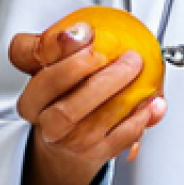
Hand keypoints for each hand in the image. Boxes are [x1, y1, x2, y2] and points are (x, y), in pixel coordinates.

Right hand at [9, 21, 165, 184]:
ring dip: (123, 94)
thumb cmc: (62, 97)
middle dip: (100, 78)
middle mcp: (47, 122)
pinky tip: (150, 101)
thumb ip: (59, 45)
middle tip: (124, 57)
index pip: (38, 76)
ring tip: (137, 69)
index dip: (57, 50)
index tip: (84, 33)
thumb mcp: (54, 67)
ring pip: (95, 121)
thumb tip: (80, 31)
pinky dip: (139, 117)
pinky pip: (120, 137)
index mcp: (32, 97)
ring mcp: (71, 141)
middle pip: (68, 106)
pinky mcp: (95, 153)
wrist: (65, 143)